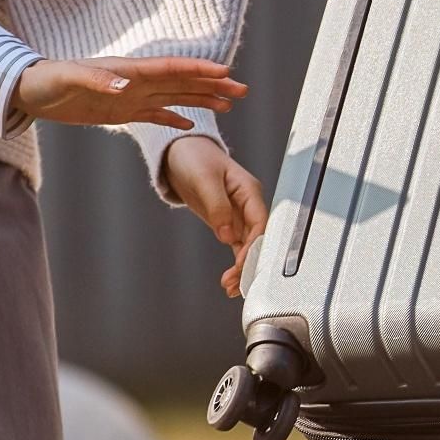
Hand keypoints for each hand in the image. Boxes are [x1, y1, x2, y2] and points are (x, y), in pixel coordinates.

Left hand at [11, 54, 246, 127]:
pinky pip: (154, 115)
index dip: (199, 70)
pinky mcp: (120, 112)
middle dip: (213, 84)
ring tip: (229, 105)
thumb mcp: (69, 81)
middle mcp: (135, 82)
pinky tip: (189, 127)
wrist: (29, 90)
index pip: (172, 69)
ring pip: (175, 97)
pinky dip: (173, 120)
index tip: (226, 72)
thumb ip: (97, 82)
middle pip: (182, 82)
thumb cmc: (46, 82)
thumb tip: (125, 88)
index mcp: (129, 71)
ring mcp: (130, 96)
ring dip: (202, 99)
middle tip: (242, 89)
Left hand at [161, 136, 268, 297]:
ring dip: (242, 268)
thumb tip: (227, 235)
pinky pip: (237, 247)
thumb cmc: (195, 157)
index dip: (254, 246)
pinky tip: (230, 279)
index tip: (242, 263)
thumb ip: (218, 206)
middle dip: (248, 263)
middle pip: (258, 240)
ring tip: (230, 287)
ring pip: (248, 247)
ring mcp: (239, 216)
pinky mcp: (227, 224)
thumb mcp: (204, 179)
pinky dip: (235, 264)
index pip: (260, 223)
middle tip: (235, 283)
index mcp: (249, 191)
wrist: (180, 152)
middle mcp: (248, 206)